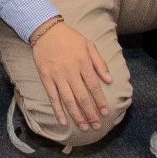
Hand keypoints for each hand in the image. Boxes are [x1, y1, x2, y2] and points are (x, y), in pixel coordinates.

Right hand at [26, 19, 111, 133]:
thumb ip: (100, 63)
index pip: (94, 86)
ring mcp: (57, 76)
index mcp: (83, 63)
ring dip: (77, 116)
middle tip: (97, 126)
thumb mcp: (89, 45)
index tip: (105, 112)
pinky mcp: (46, 78)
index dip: (100, 101)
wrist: (46, 30)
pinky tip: (63, 121)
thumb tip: (110, 80)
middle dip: (90, 113)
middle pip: (82, 97)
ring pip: (68, 100)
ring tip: (84, 127)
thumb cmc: (69, 38)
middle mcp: (71, 71)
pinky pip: (52, 97)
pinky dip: (57, 110)